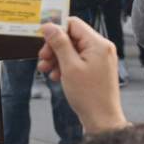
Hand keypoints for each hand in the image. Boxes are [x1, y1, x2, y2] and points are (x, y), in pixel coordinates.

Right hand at [37, 17, 126, 132]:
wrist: (102, 120)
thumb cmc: (89, 96)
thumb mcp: (69, 67)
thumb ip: (59, 44)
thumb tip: (49, 26)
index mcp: (98, 44)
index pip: (73, 24)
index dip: (56, 29)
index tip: (42, 38)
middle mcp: (101, 48)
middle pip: (72, 37)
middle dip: (54, 47)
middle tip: (42, 58)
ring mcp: (100, 59)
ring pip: (72, 50)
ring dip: (57, 58)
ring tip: (46, 70)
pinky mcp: (96, 69)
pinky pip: (78, 60)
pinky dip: (65, 66)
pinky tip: (56, 76)